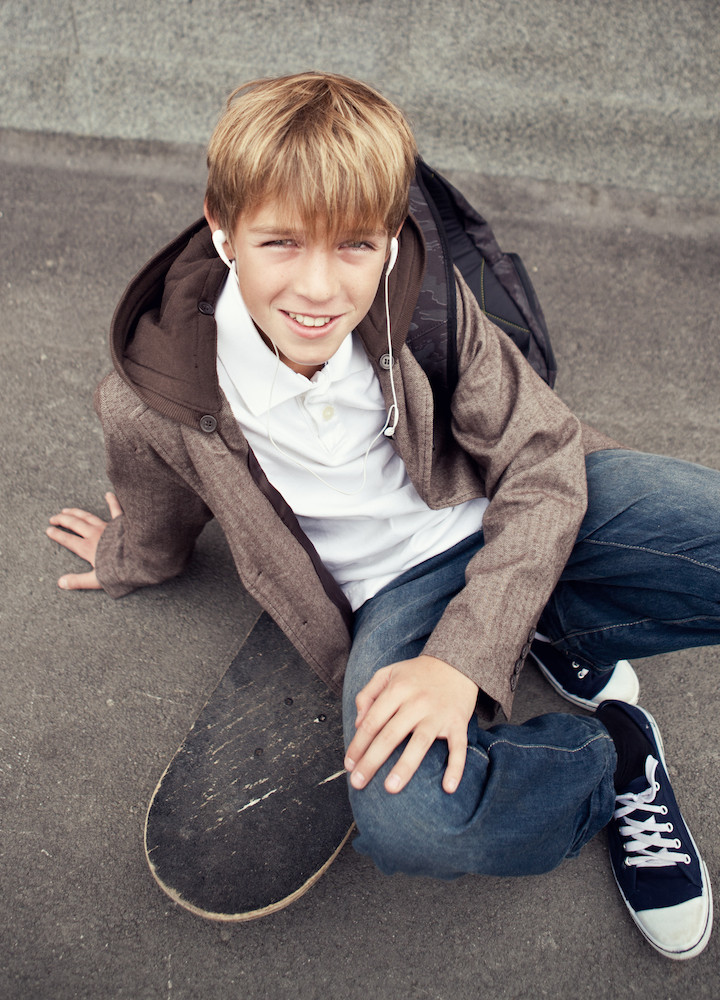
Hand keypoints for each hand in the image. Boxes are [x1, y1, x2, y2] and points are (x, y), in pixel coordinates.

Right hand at [46, 492, 121, 589]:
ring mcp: (107, 527)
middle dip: (62, 520)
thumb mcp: (97, 580)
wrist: (140, 558)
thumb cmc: (121, 571)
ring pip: (88, 517)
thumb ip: (78, 581)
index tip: (48, 530)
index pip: (68, 540)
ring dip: (76, 513)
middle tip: (53, 518)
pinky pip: (116, 509)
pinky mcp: (121, 523)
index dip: (57, 535)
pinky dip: (113, 501)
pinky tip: (109, 494)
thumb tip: (61, 583)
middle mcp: (95, 534)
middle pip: (74, 524)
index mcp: (88, 548)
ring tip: (66, 510)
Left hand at [344, 654, 478, 795]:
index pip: (372, 721)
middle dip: (371, 761)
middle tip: (358, 783)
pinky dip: (455, 767)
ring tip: (390, 788)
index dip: (358, 744)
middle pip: (390, 736)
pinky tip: (448, 787)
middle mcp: (416, 702)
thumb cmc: (417, 673)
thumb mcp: (388, 673)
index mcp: (397, 690)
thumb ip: (368, 694)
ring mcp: (438, 714)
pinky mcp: (458, 722)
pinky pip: (458, 748)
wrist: (457, 663)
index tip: (348, 764)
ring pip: (419, 744)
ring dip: (404, 768)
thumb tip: (357, 723)